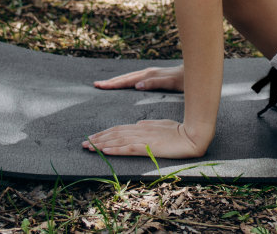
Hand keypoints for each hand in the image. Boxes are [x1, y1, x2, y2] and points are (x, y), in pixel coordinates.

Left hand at [83, 119, 208, 157]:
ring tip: (88, 147)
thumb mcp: (162, 125)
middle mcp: (140, 130)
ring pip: (117, 140)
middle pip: (114, 133)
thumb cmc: (181, 131)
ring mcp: (143, 138)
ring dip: (101, 144)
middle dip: (98, 138)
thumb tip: (137, 124)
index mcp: (143, 126)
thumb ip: (149, 125)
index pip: (119, 129)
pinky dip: (113, 149)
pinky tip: (103, 151)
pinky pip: (126, 148)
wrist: (193, 135)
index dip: (105, 133)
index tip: (93, 137)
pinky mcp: (147, 147)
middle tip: (83, 143)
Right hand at [93, 65, 183, 91]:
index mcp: (149, 75)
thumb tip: (137, 85)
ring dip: (117, 80)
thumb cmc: (185, 79)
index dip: (114, 84)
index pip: (127, 80)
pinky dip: (126, 80)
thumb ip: (155, 82)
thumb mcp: (171, 82)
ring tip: (104, 84)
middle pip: (126, 77)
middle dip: (111, 82)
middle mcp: (148, 73)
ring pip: (130, 76)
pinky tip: (124, 83)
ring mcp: (150, 73)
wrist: (197, 69)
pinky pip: (135, 77)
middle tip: (96, 85)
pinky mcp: (154, 75)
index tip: (101, 86)